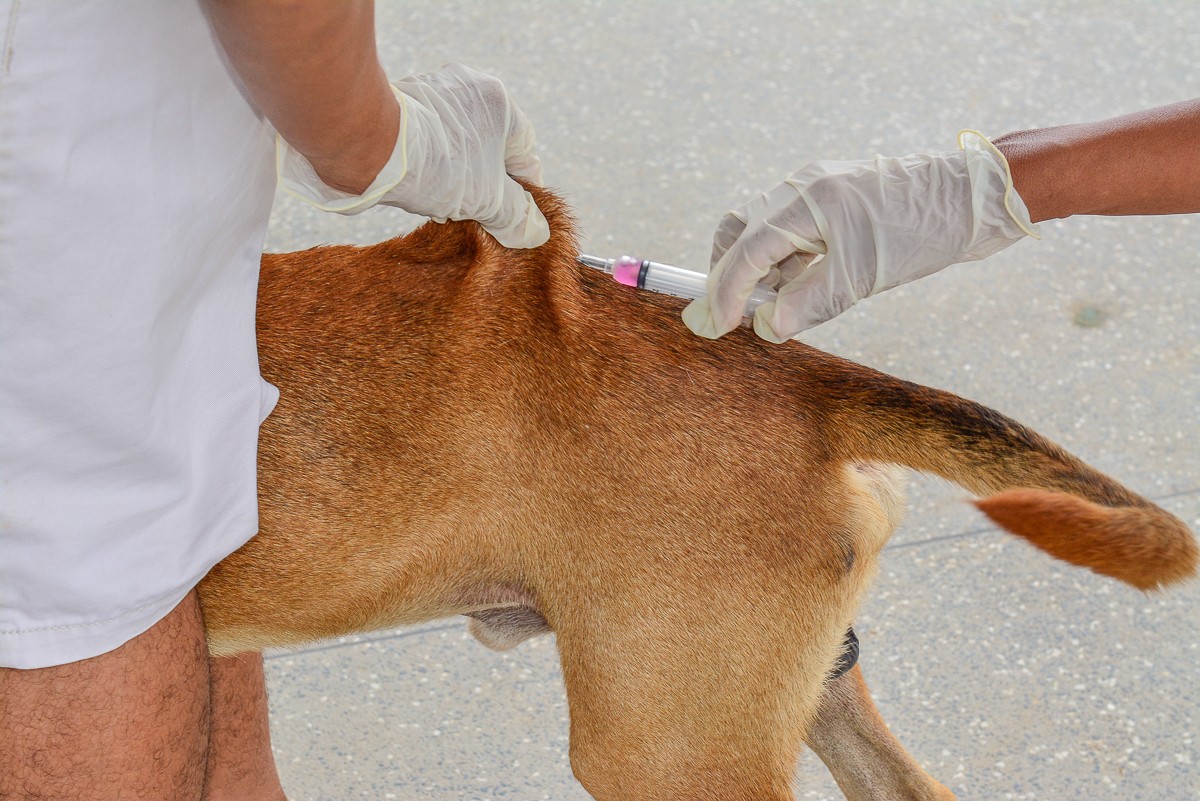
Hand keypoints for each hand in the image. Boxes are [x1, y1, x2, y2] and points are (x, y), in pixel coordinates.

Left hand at [278, 63, 548, 248]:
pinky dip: (430, 163)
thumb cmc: (436, 166)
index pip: (525, 154)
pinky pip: (430, 137)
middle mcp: (470, 87)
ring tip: (445, 205)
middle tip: (476, 215)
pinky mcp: (403, 100)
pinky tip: (420, 188)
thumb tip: (535, 231)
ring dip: (457, 175)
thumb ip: (516, 215)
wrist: (365, 144)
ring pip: (459, 143)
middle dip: (486, 184)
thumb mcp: (487, 201)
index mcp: (501, 104)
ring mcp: (433, 90)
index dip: (522, 192)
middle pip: (490, 148)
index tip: (513, 217)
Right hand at [682, 132, 1038, 341]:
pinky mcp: (832, 199)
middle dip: (730, 274)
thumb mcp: (863, 276)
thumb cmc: (922, 232)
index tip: (717, 325)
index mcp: (809, 199)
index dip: (726, 290)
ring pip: (762, 230)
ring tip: (772, 307)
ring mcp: (816, 188)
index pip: (748, 247)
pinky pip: (789, 231)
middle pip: (741, 230)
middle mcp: (804, 187)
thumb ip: (808, 302)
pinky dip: (782, 262)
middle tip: (733, 315)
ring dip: (758, 270)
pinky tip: (795, 288)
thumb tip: (767, 327)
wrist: (973, 199)